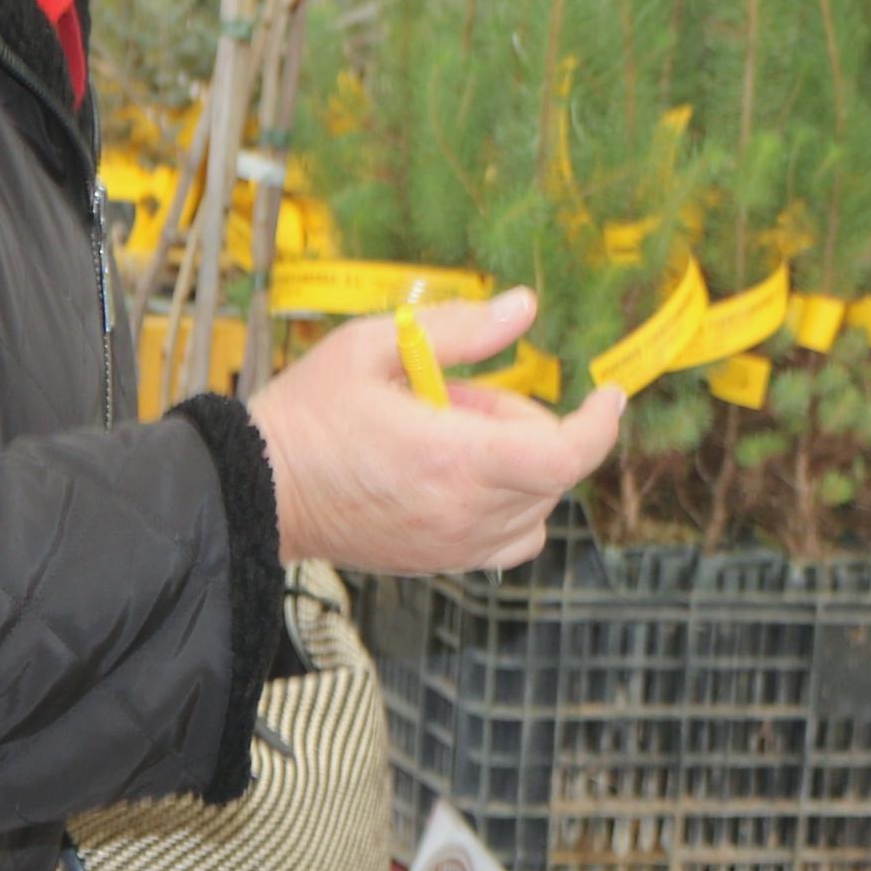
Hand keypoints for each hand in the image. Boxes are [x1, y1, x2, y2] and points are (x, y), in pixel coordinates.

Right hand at [247, 289, 624, 573]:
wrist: (261, 492)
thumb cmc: (309, 414)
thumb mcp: (370, 345)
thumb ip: (458, 330)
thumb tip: (525, 306)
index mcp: (451, 456)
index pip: (564, 455)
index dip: (599, 425)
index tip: (608, 393)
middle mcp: (464, 512)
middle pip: (549, 470)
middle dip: (522, 422)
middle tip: (453, 398)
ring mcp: (456, 546)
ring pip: (537, 503)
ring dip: (515, 462)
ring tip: (443, 436)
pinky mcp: (444, 564)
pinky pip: (515, 538)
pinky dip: (512, 506)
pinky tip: (464, 479)